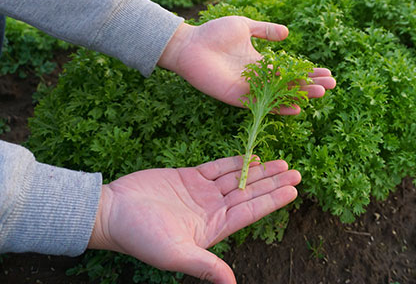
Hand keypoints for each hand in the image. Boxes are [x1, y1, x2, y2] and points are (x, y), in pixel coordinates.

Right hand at [88, 155, 300, 283]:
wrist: (111, 212)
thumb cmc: (140, 237)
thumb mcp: (176, 255)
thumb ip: (206, 267)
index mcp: (213, 228)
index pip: (251, 211)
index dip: (273, 200)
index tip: (293, 190)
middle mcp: (212, 210)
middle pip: (249, 193)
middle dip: (273, 182)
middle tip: (296, 171)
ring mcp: (201, 193)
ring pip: (237, 178)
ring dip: (259, 170)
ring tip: (281, 162)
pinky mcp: (188, 176)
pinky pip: (218, 167)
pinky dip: (234, 161)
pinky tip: (252, 156)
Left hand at [158, 16, 335, 113]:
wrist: (189, 44)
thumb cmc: (213, 33)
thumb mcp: (244, 26)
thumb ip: (265, 30)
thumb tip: (287, 33)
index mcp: (260, 62)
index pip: (290, 69)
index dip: (308, 71)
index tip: (327, 71)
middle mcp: (258, 78)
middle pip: (290, 84)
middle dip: (311, 84)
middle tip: (332, 85)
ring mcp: (249, 88)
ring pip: (280, 95)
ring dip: (301, 95)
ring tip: (321, 94)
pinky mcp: (237, 96)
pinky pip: (262, 104)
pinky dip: (279, 107)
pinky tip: (296, 107)